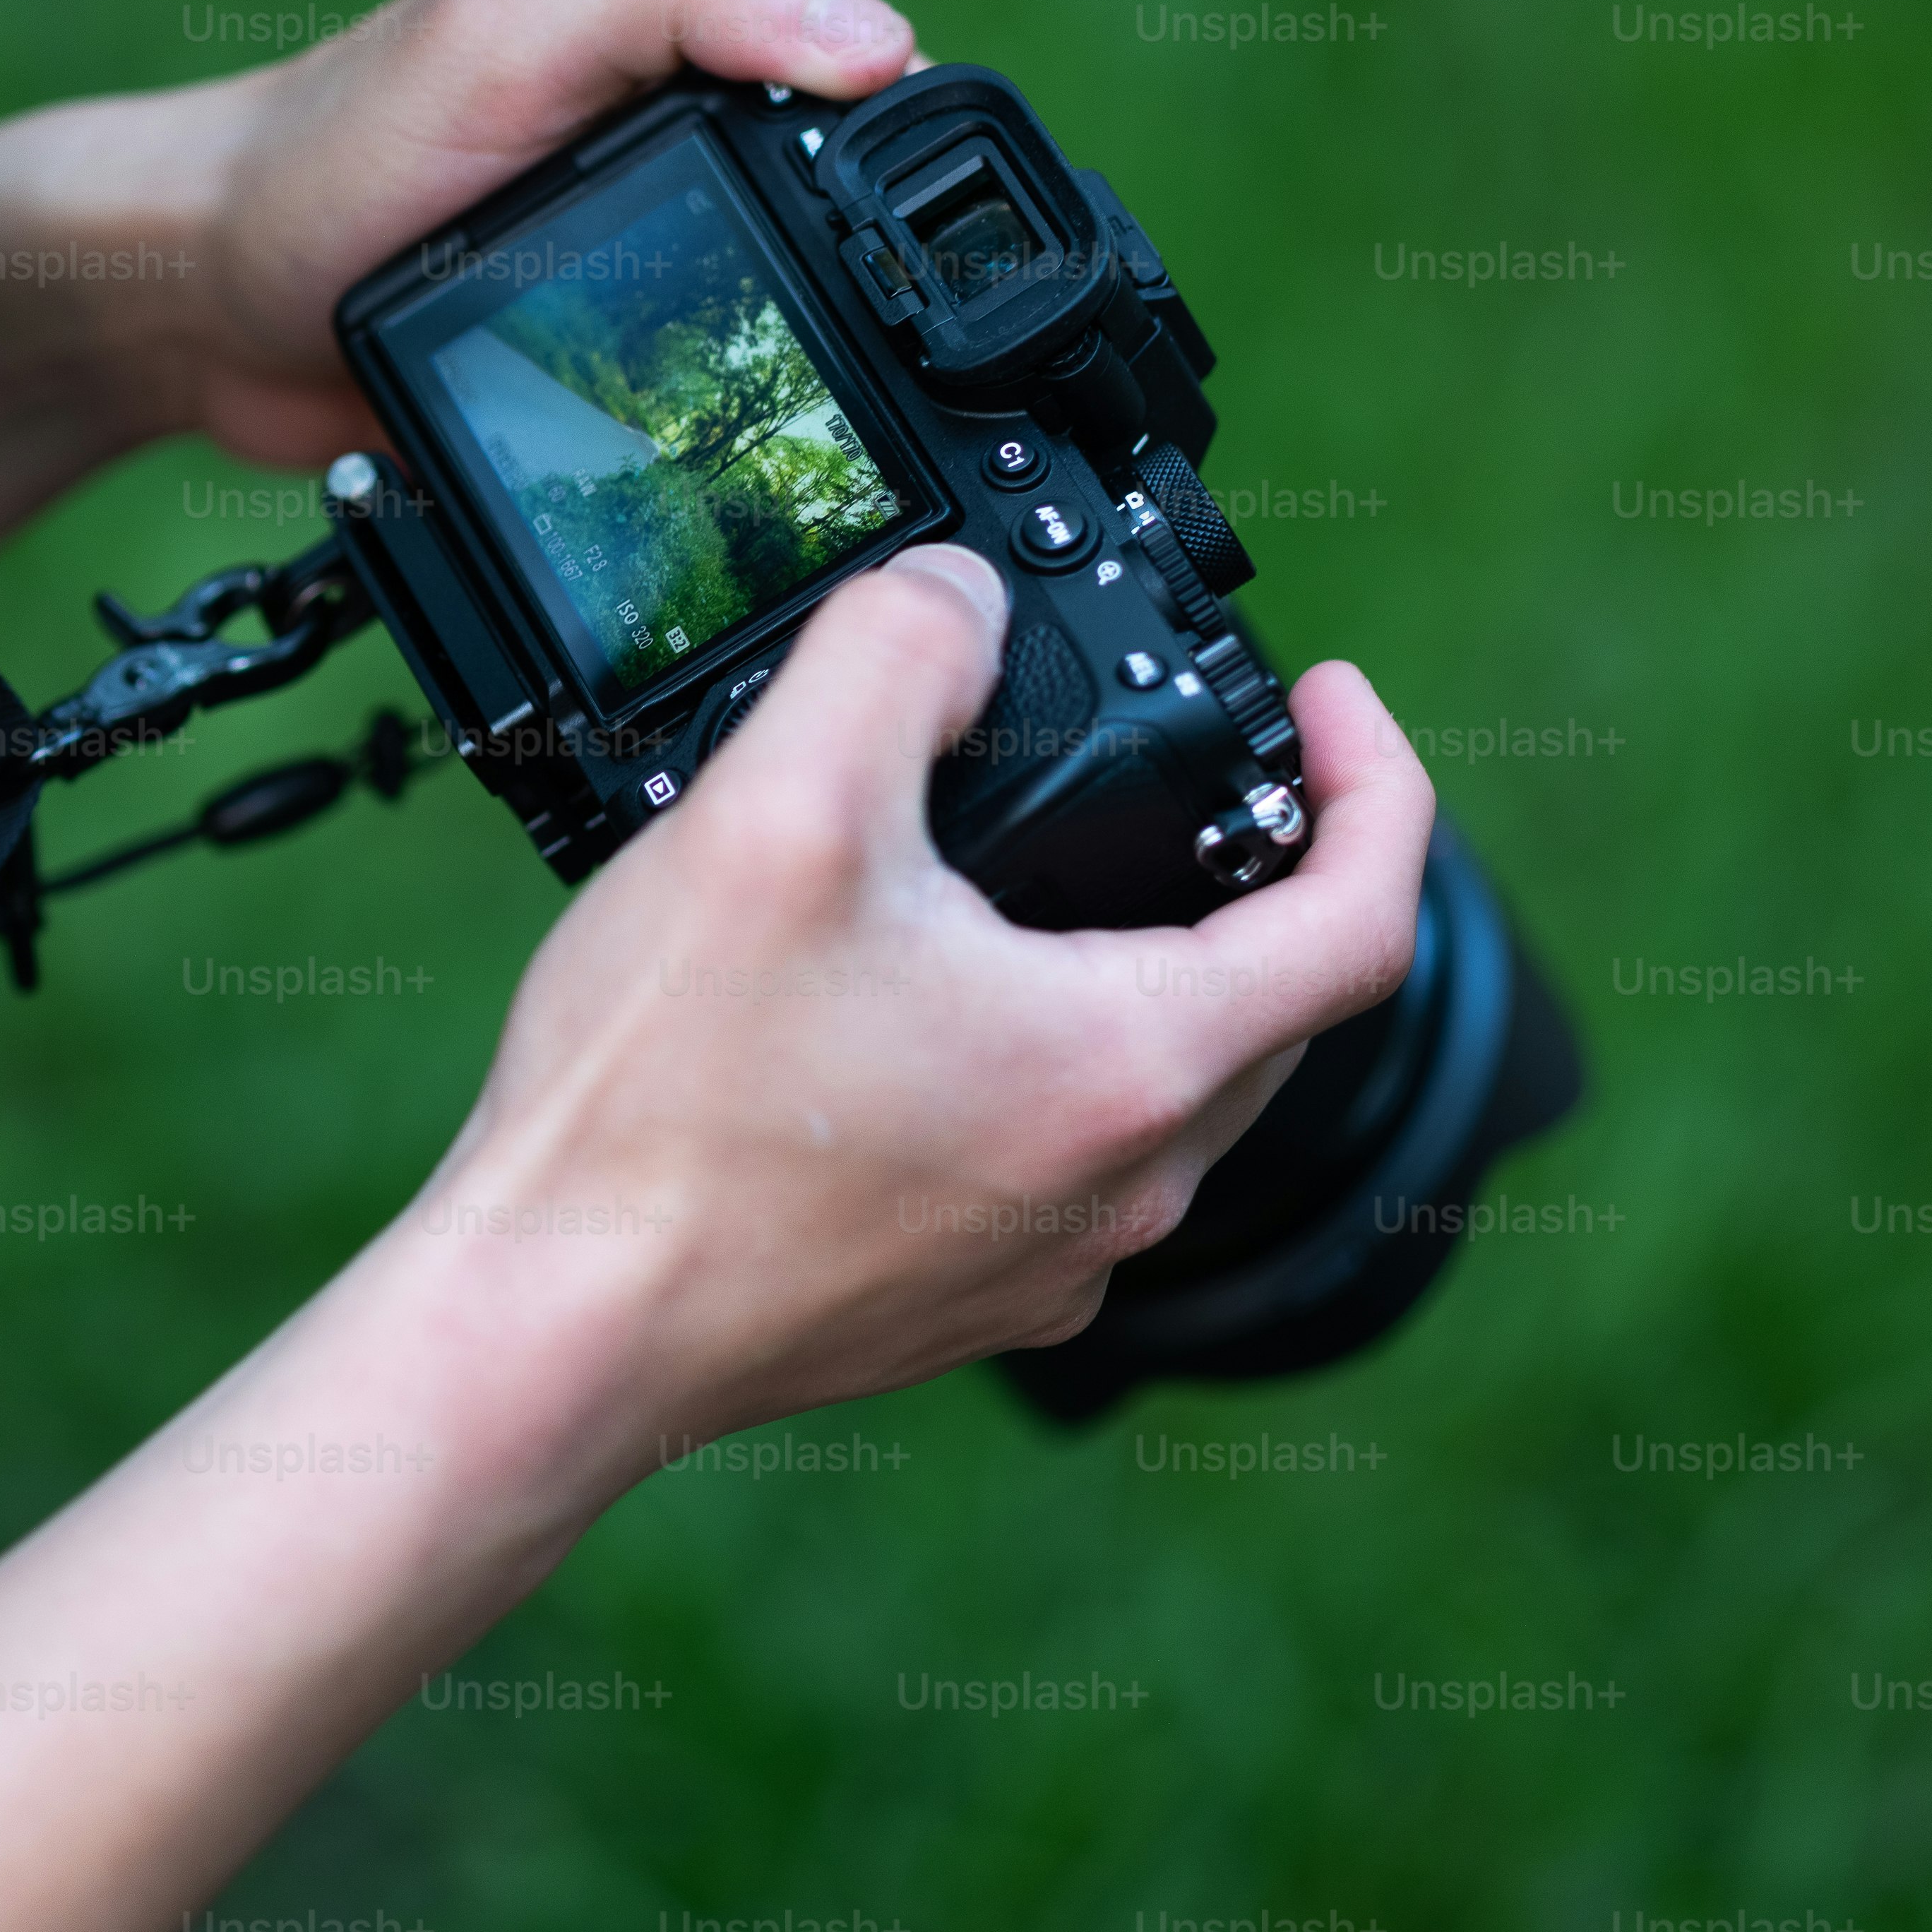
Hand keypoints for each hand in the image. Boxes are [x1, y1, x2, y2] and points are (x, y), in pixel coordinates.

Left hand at [177, 0, 922, 463]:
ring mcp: (646, 295)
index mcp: (689, 65)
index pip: (862, 101)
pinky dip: (722, 465)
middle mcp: (684, 177)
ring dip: (801, 403)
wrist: (197, 305)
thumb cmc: (336, 148)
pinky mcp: (603, 401)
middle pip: (845, 248)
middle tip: (879, 383)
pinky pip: (704, 440)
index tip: (930, 244)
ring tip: (825, 458)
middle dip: (869, 310)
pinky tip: (732, 491)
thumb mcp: (515, 31)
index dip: (911, 163)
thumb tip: (882, 39)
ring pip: (789, 357)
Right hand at [402, 546, 1436, 1492]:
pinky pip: (1064, 1160)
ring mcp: (1047, 1264)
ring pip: (1167, 1087)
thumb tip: (955, 599)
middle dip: (1265, 868)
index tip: (1331, 696)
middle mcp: (1122, 1188)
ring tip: (1060, 871)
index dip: (1381, 780)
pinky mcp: (960, 1301)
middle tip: (1203, 763)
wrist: (551, 1331)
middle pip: (1277, 1006)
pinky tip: (934, 1011)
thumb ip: (896, 653)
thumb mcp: (777, 807)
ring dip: (1150, 968)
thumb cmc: (662, 1108)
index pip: (1364, 917)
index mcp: (1130, 1064)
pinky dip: (1048, 1060)